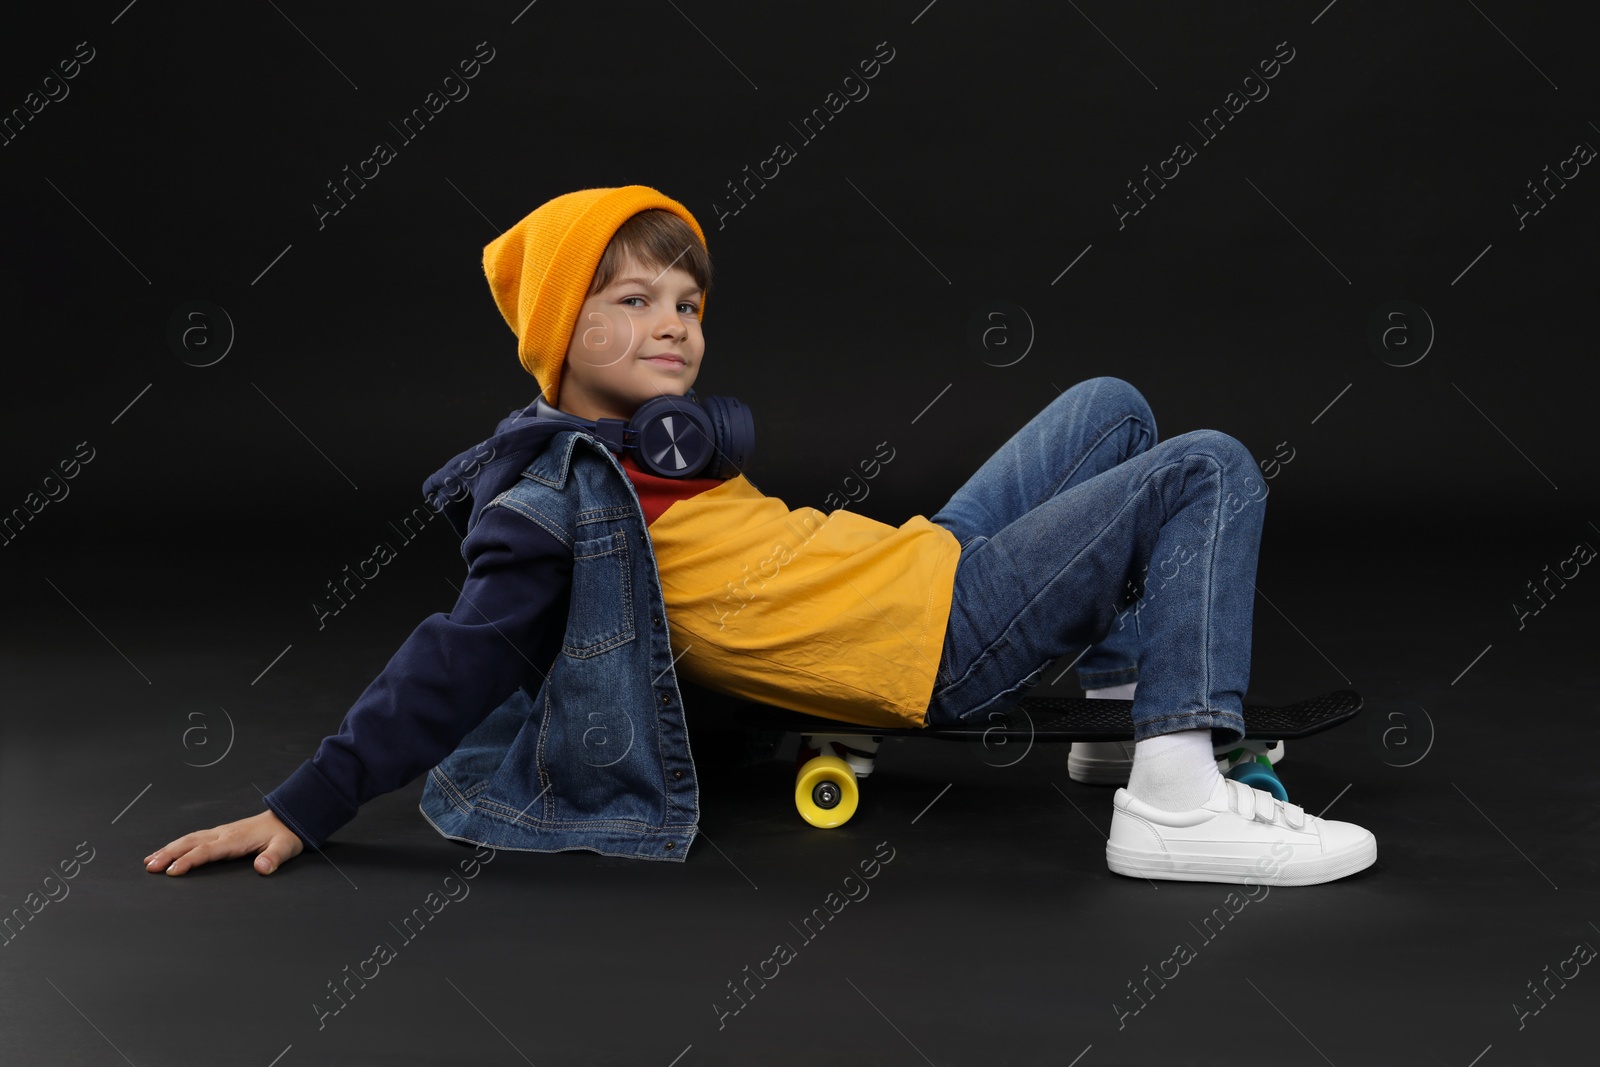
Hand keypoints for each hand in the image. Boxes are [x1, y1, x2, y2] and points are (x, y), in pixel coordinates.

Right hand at [143, 809, 305, 875]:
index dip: (188, 861)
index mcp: (236, 839)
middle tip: (150, 867)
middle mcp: (224, 833)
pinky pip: (195, 839)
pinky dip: (178, 845)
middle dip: (169, 854)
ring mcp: (221, 832)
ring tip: (150, 861)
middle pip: (191, 843)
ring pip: (189, 839)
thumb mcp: (285, 847)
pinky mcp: (221, 833)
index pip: (207, 851)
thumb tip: (262, 867)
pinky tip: (168, 851)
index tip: (172, 871)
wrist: (289, 817)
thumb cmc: (286, 835)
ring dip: (169, 849)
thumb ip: (274, 858)